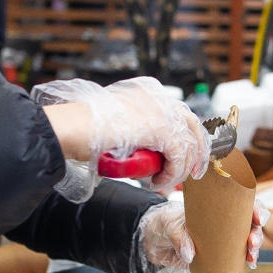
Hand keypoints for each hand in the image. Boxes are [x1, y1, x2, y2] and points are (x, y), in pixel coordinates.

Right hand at [34, 77, 210, 197]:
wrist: (77, 126)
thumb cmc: (84, 126)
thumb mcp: (116, 123)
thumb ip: (132, 129)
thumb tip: (139, 149)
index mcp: (149, 91)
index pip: (179, 113)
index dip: (186, 136)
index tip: (184, 155)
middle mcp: (160, 97)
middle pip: (191, 124)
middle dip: (195, 151)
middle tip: (190, 171)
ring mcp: (163, 111)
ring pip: (188, 143)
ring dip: (179, 168)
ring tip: (162, 181)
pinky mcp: (163, 129)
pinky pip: (179, 156)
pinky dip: (172, 172)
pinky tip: (157, 181)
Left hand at [133, 200, 268, 272]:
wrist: (156, 240)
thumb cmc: (166, 223)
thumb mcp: (170, 226)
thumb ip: (179, 239)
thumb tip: (190, 255)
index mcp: (218, 210)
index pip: (244, 207)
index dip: (256, 211)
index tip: (258, 220)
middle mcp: (224, 226)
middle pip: (249, 229)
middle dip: (256, 237)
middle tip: (252, 245)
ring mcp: (221, 244)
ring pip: (244, 249)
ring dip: (252, 255)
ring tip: (250, 262)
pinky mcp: (215, 260)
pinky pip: (231, 268)